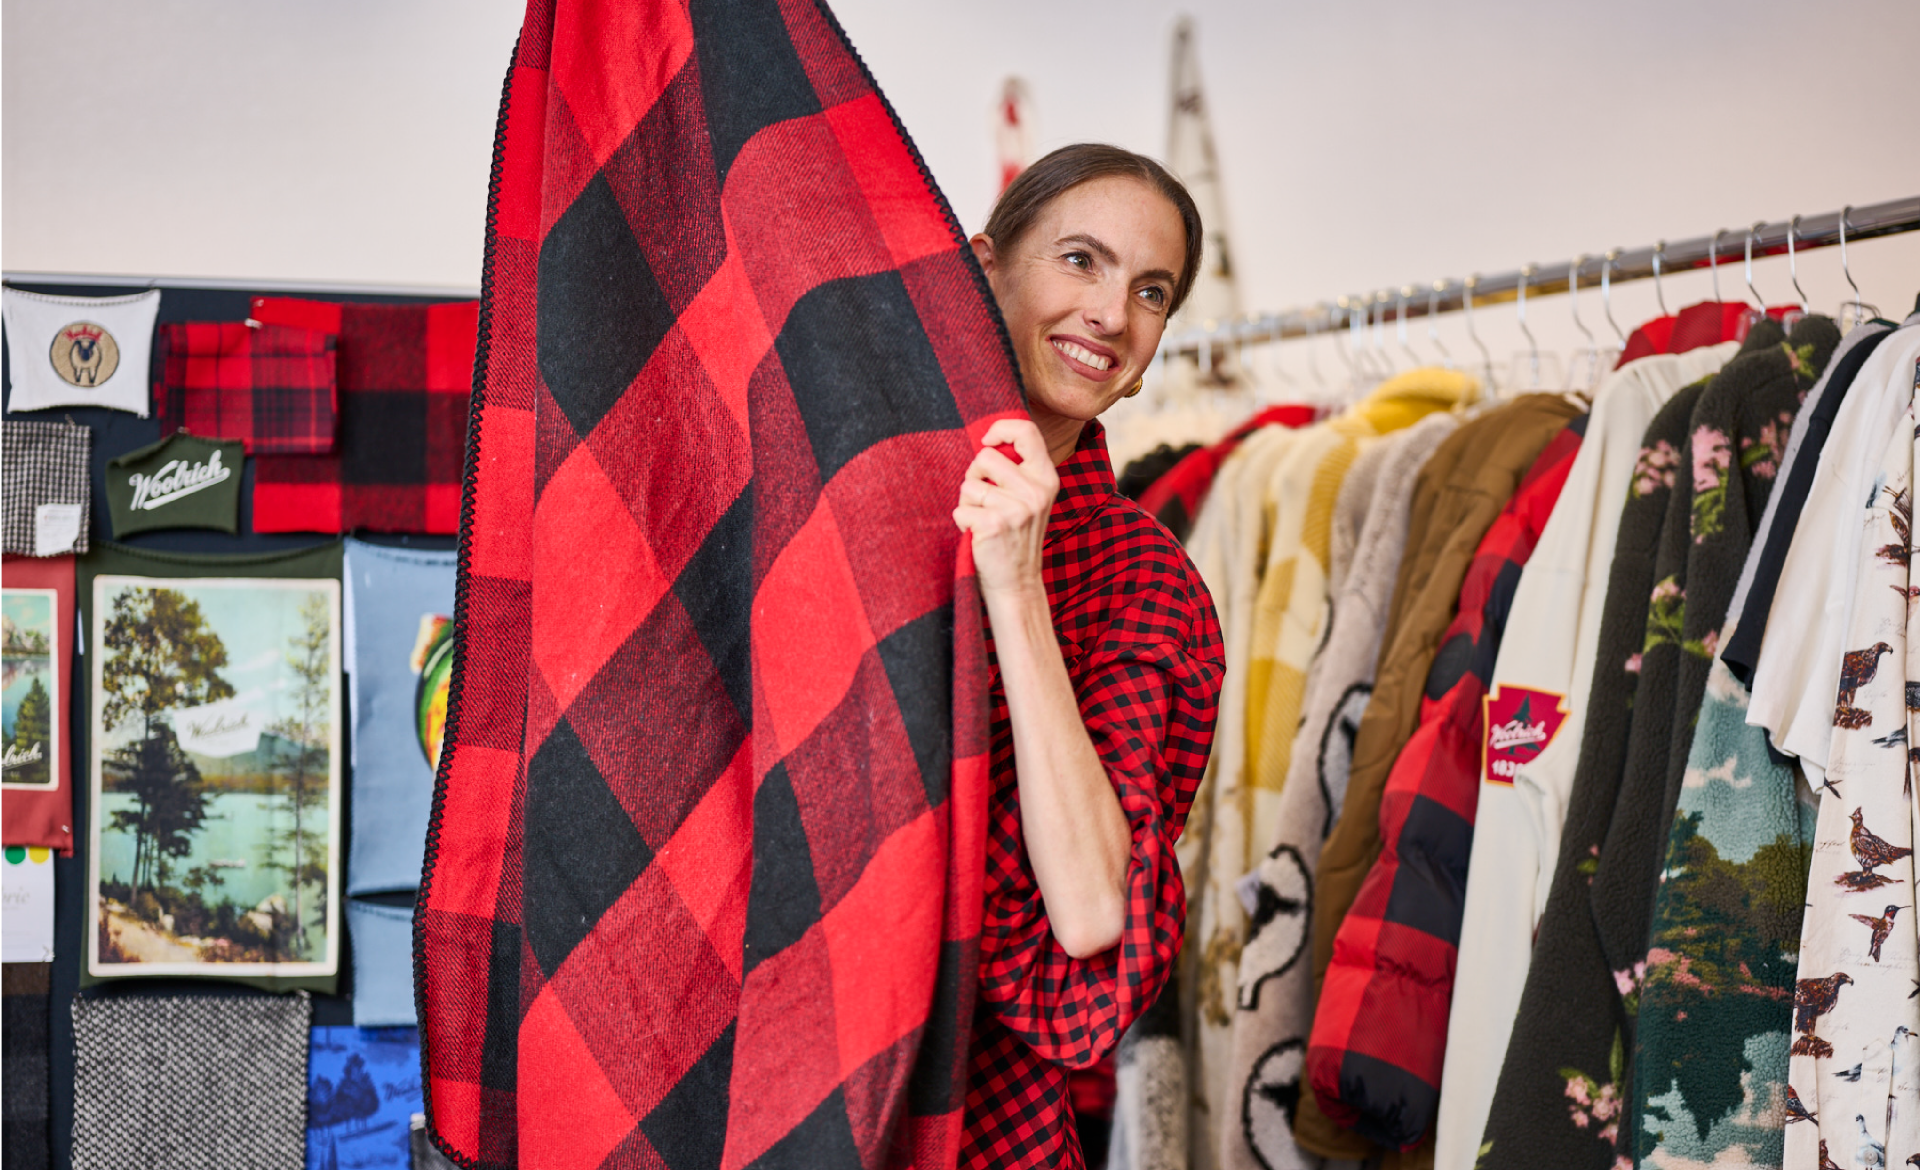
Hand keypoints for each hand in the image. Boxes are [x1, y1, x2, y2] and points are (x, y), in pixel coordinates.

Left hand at [953, 418, 1057, 600]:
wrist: (1018, 582)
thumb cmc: (1016, 536)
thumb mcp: (1030, 498)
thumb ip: (1017, 469)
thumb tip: (988, 440)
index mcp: (1047, 478)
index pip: (1026, 431)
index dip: (1000, 429)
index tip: (988, 442)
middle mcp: (1036, 491)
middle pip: (985, 456)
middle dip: (975, 476)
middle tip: (985, 500)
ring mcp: (1017, 508)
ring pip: (969, 484)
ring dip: (967, 503)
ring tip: (983, 520)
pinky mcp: (995, 524)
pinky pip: (960, 509)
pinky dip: (962, 522)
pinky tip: (979, 535)